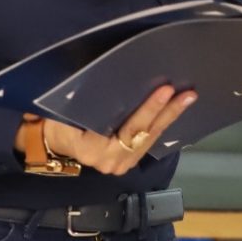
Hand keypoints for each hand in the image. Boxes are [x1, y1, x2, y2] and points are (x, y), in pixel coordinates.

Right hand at [35, 85, 195, 174]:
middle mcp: (111, 161)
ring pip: (151, 138)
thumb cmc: (57, 122)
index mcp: (94, 150)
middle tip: (186, 93)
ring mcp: (122, 163)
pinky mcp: (129, 160)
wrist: (53, 142)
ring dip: (170, 117)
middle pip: (144, 133)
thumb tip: (116, 77)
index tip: (165, 89)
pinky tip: (176, 109)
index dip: (148, 108)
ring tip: (188, 98)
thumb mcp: (66, 113)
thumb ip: (91, 103)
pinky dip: (162, 124)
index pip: (127, 127)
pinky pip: (149, 141)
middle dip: (167, 112)